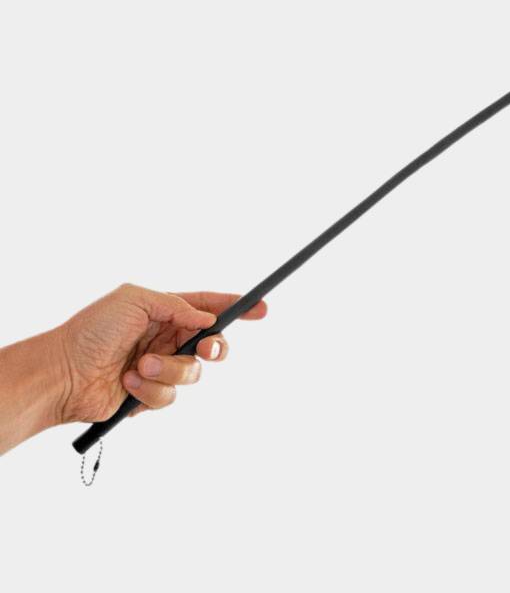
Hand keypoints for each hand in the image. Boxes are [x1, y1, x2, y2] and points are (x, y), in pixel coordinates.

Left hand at [55, 283, 266, 423]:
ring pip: (193, 373)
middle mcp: (167, 338)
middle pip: (212, 343)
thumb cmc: (92, 330)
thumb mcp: (133, 299)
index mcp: (165, 311)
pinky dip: (151, 390)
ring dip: (170, 370)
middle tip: (205, 350)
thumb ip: (176, 305)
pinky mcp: (151, 395)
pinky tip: (128, 383)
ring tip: (141, 367)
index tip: (261, 308)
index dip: (237, 307)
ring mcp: (161, 367)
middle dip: (214, 348)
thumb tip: (206, 320)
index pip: (209, 306)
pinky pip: (171, 396)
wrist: (63, 373)